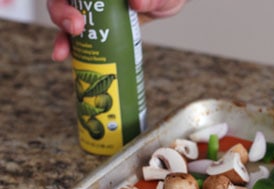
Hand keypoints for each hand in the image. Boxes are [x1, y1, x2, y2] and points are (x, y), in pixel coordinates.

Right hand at [47, 0, 185, 60]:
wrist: (167, 3)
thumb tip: (137, 2)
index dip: (66, 0)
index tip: (77, 13)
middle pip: (63, 0)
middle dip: (62, 13)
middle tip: (75, 28)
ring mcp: (91, 10)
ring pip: (66, 18)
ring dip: (62, 35)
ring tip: (63, 51)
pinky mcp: (96, 27)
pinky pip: (80, 36)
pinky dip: (71, 47)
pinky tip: (64, 56)